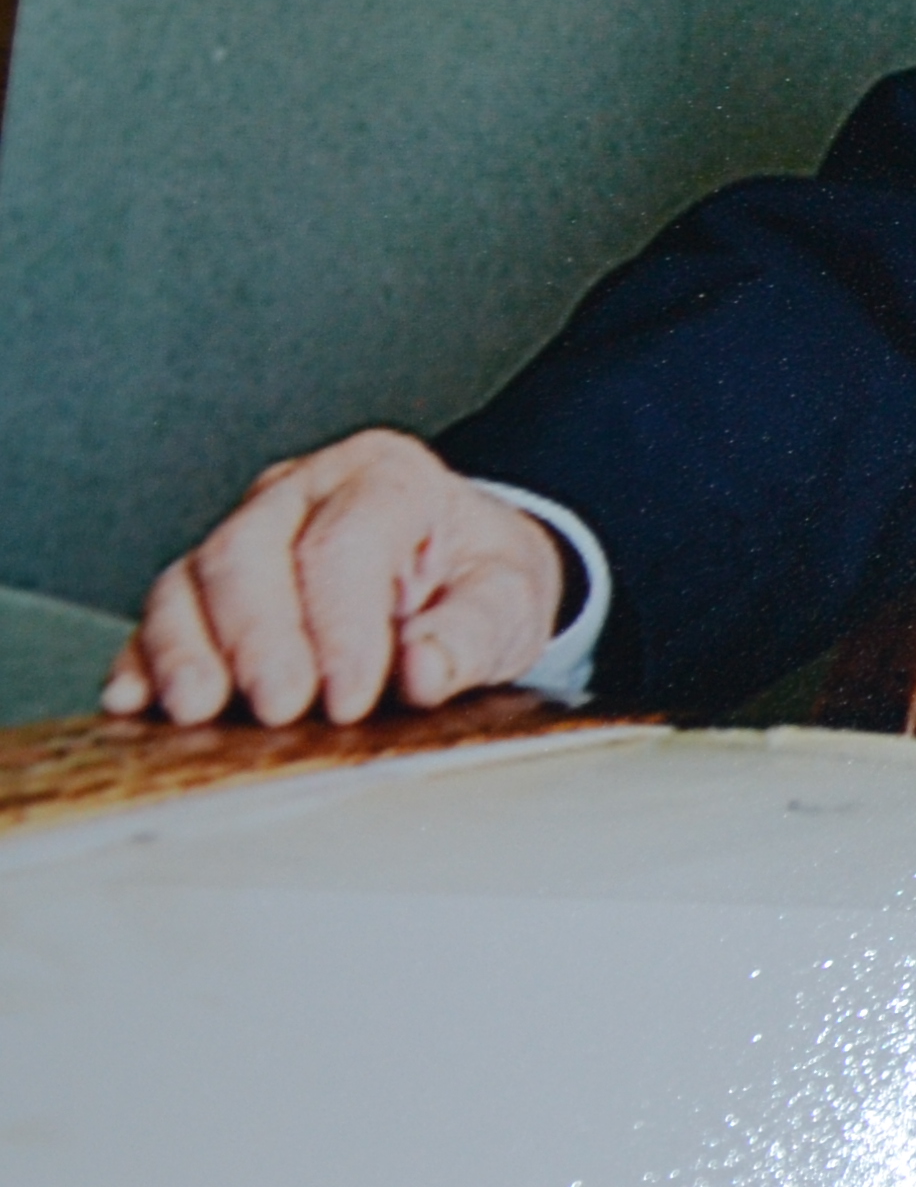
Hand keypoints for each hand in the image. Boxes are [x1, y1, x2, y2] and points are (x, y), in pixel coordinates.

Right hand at [102, 431, 565, 727]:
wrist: (460, 567)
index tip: (350, 699)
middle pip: (248, 551)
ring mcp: (245, 529)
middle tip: (277, 708)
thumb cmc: (478, 578)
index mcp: (386, 477)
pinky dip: (144, 658)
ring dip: (184, 649)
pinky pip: (162, 613)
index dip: (340, 626)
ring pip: (189, 577)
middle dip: (257, 638)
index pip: (343, 545)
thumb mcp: (508, 601)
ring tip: (195, 709)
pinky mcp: (208, 581)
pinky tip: (136, 700)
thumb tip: (424, 669)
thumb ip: (471, 634)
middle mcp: (303, 490)